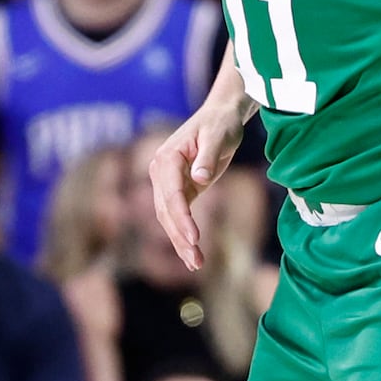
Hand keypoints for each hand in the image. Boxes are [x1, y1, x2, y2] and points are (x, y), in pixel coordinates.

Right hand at [149, 99, 247, 271]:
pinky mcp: (178, 189)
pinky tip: (192, 254)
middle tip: (196, 261)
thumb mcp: (219, 137)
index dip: (182, 218)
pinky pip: (177, 216)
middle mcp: (159, 171)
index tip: (194, 238)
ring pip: (168, 218)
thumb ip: (208, 157)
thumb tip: (198, 178)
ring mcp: (166, 182)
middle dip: (180, 238)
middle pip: (166, 211)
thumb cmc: (221, 124)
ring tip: (196, 265)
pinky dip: (183, 235)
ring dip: (180, 243)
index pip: (172, 195)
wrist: (221, 116)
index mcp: (166, 158)